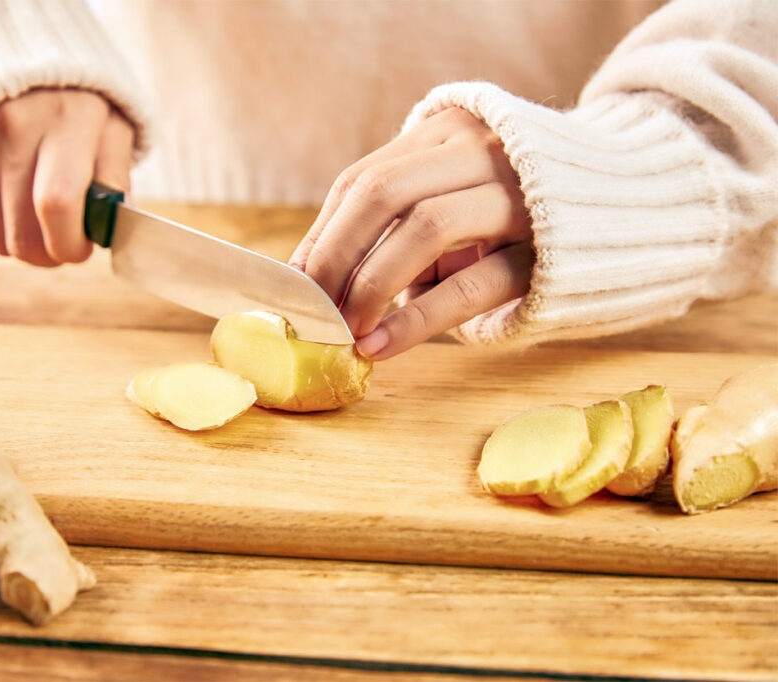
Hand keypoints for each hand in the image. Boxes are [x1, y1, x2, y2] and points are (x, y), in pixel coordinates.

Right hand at [0, 88, 134, 265]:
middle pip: (24, 235)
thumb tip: (112, 228)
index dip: (71, 243)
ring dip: (27, 243)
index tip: (83, 247)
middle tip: (66, 243)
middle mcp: (14, 131)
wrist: (12, 51)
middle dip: (51, 255)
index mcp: (66, 121)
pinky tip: (16, 200)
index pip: (58, 204)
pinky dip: (1, 226)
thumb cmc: (77, 97)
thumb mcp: (113, 124)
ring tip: (44, 218)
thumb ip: (116, 177)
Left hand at [290, 108, 532, 359]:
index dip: (322, 236)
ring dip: (371, 285)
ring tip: (347, 330)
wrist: (624, 209)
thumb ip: (395, 224)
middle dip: (335, 257)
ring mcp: (517, 195)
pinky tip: (382, 346)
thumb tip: (314, 276)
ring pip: (425, 229)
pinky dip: (416, 320)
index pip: (362, 181)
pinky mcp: (544, 250)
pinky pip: (470, 284)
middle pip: (382, 194)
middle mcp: (480, 150)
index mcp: (446, 133)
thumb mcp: (451, 201)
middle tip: (313, 309)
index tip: (294, 284)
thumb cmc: (513, 217)